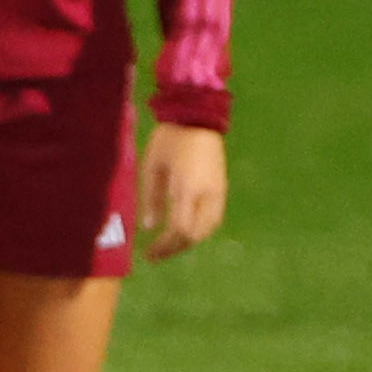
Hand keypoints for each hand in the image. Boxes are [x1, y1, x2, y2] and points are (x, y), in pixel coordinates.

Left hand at [136, 121, 226, 259]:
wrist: (197, 117)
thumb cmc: (169, 139)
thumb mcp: (152, 167)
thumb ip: (151, 198)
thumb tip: (149, 227)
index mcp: (187, 189)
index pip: (180, 231)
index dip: (165, 247)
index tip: (149, 254)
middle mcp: (207, 195)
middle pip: (195, 235)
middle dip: (175, 248)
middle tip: (156, 254)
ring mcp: (218, 192)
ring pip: (208, 229)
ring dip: (188, 241)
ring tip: (168, 244)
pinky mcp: (222, 188)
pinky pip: (213, 218)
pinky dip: (199, 230)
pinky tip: (183, 230)